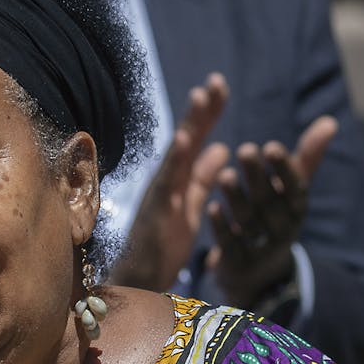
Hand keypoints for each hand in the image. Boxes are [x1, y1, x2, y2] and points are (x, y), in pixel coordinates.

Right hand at [112, 73, 230, 290]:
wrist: (141, 281)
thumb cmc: (163, 244)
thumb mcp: (191, 206)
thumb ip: (203, 178)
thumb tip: (221, 148)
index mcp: (179, 178)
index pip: (196, 138)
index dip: (208, 113)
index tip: (221, 86)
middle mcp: (168, 179)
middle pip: (186, 137)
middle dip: (201, 109)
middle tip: (216, 81)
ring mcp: (160, 193)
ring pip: (176, 153)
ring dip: (189, 124)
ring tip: (201, 97)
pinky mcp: (156, 211)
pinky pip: (168, 181)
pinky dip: (177, 160)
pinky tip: (187, 140)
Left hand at [207, 115, 336, 308]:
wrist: (257, 271)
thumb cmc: (275, 215)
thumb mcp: (292, 189)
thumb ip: (308, 156)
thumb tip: (331, 122)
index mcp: (296, 209)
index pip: (295, 188)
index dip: (284, 169)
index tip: (272, 146)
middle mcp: (282, 230)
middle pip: (269, 203)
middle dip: (258, 177)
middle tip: (245, 149)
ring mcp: (260, 249)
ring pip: (248, 222)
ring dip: (237, 198)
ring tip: (225, 174)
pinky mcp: (238, 264)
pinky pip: (230, 245)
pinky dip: (222, 227)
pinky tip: (211, 207)